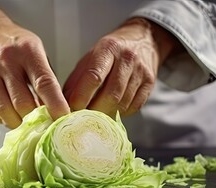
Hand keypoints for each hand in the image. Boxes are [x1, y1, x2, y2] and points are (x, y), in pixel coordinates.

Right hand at [0, 4, 69, 128]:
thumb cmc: (15, 45)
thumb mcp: (37, 52)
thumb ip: (45, 79)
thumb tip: (55, 110)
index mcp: (27, 51)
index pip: (44, 83)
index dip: (54, 104)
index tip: (62, 118)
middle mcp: (5, 59)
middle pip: (22, 103)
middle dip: (34, 118)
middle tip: (41, 122)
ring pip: (4, 111)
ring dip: (17, 122)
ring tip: (23, 119)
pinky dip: (1, 119)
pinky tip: (7, 113)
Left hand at [63, 18, 180, 116]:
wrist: (143, 40)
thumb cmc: (110, 52)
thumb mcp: (89, 59)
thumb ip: (77, 81)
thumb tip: (64, 105)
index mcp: (108, 49)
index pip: (94, 77)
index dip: (81, 97)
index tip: (72, 110)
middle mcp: (127, 59)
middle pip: (110, 95)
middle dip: (94, 111)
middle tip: (82, 119)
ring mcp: (141, 72)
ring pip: (122, 103)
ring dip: (105, 114)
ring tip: (94, 117)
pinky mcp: (150, 83)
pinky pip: (133, 107)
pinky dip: (119, 113)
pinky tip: (111, 110)